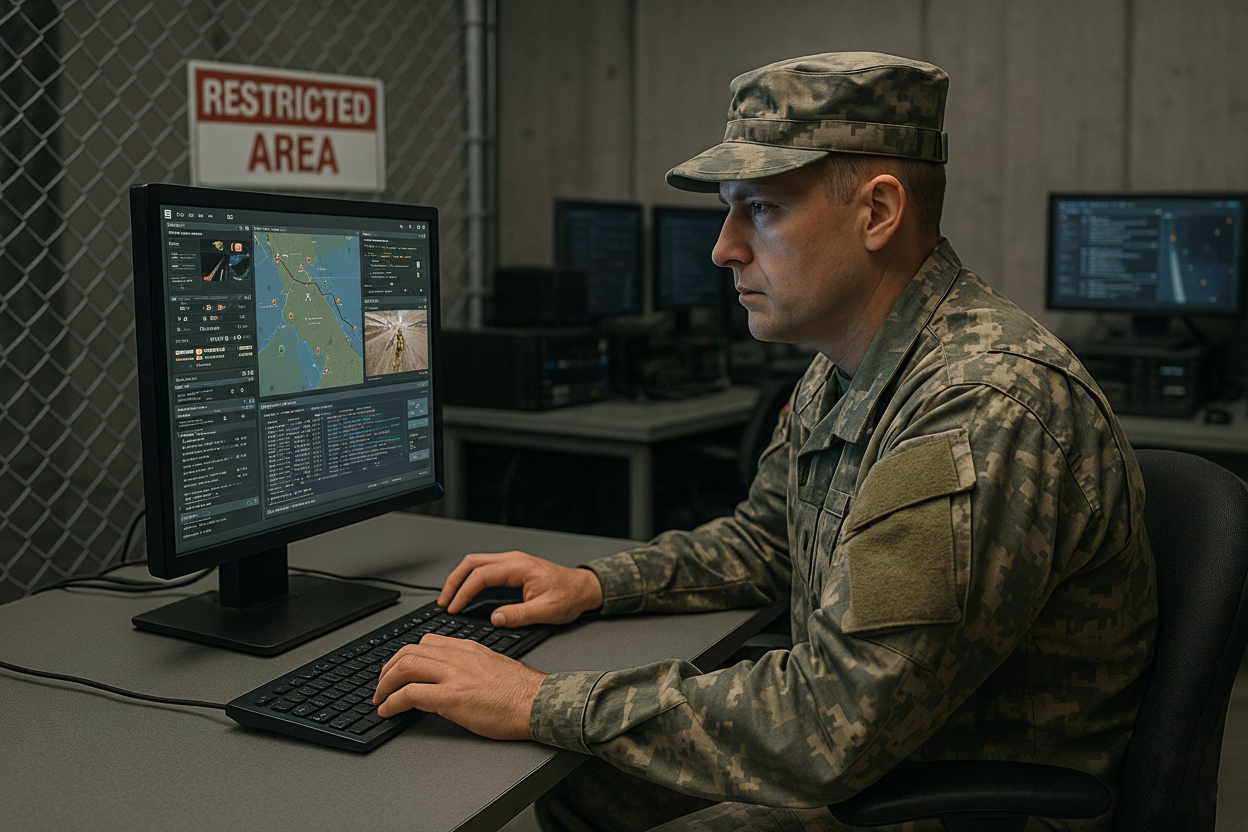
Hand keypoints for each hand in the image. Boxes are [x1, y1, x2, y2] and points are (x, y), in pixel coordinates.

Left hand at [372, 635, 545, 738]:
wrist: (538, 702)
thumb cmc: (522, 692)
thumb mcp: (493, 666)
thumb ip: (470, 666)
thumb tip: (452, 678)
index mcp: (468, 648)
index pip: (426, 642)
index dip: (405, 655)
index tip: (398, 669)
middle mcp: (458, 656)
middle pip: (409, 651)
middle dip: (388, 668)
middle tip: (381, 685)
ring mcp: (454, 675)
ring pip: (405, 667)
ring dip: (385, 684)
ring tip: (380, 698)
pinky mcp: (451, 697)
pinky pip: (410, 694)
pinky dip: (392, 702)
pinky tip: (388, 710)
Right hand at [438, 551, 603, 627]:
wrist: (583, 589)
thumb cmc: (569, 597)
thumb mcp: (548, 611)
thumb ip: (521, 615)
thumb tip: (496, 619)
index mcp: (519, 567)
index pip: (481, 575)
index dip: (464, 592)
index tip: (453, 607)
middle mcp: (513, 560)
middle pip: (472, 563)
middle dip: (454, 581)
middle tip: (443, 601)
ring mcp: (512, 562)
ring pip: (476, 563)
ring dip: (459, 579)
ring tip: (449, 598)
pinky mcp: (512, 569)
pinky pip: (484, 569)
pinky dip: (470, 579)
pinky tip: (465, 593)